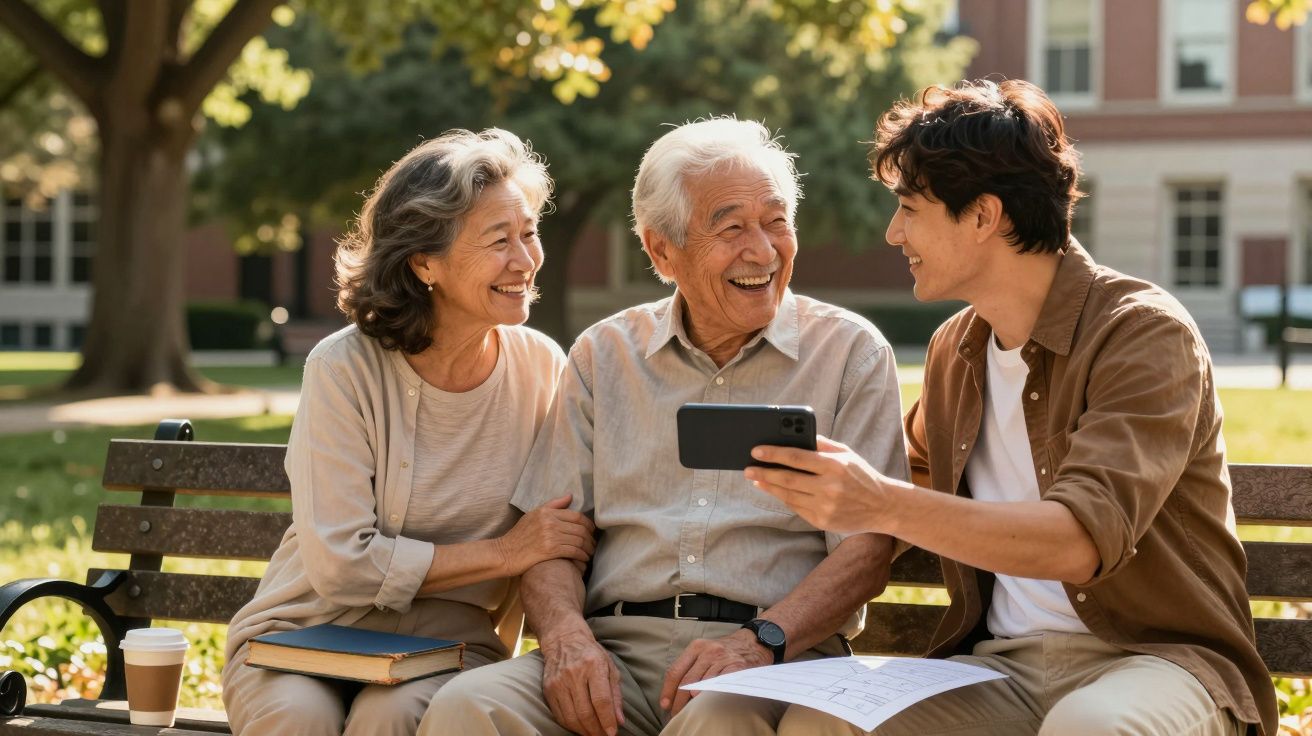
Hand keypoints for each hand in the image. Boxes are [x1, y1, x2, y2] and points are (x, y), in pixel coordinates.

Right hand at [497, 495, 595, 575]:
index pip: (576, 516)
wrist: (504, 553)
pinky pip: (573, 551)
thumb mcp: (533, 515)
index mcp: (546, 512)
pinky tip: (584, 560)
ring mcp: (550, 536)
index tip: (591, 532)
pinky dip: (582, 556)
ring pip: (579, 540)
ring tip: (589, 553)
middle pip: (580, 528)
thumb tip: (570, 496)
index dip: (588, 524)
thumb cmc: (518, 536)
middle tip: (593, 544)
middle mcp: (549, 522)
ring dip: (588, 548)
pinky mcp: (549, 550)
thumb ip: (553, 505)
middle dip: (590, 538)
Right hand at [541, 629, 623, 735]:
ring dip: (584, 731)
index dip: (607, 720)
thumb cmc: (591, 654)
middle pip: (585, 712)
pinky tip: (580, 727)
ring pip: (571, 717)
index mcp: (594, 665)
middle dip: (596, 730)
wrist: (563, 639)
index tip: (612, 733)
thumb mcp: (610, 667)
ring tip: (593, 734)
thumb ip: (616, 695)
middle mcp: (574, 674)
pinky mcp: (548, 689)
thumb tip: (620, 721)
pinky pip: (559, 715)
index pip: (601, 700)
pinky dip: (571, 725)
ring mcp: (558, 682)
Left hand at [660, 629, 772, 715]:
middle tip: (676, 713)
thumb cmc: (727, 650)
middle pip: (686, 681)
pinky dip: (713, 695)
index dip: (668, 690)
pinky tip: (709, 703)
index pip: (675, 671)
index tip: (665, 704)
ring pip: (702, 684)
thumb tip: (675, 691)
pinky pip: (721, 684)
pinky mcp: (736, 667)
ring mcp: (722, 659)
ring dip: (694, 702)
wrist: (754, 641)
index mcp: (696, 647)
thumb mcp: (706, 650)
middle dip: (679, 701)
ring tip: (691, 712)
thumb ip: (692, 666)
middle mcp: (708, 651)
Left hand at [745, 436, 908, 534]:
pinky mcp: (823, 521)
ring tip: (756, 479)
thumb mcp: (846, 454)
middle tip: (748, 468)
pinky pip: (797, 508)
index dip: (773, 454)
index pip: (796, 458)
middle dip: (764, 473)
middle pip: (788, 479)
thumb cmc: (861, 475)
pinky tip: (774, 490)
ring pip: (788, 496)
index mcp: (834, 466)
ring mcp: (825, 507)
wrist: (883, 506)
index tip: (756, 451)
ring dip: (769, 487)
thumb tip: (795, 435)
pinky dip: (784, 498)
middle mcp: (829, 487)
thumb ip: (822, 444)